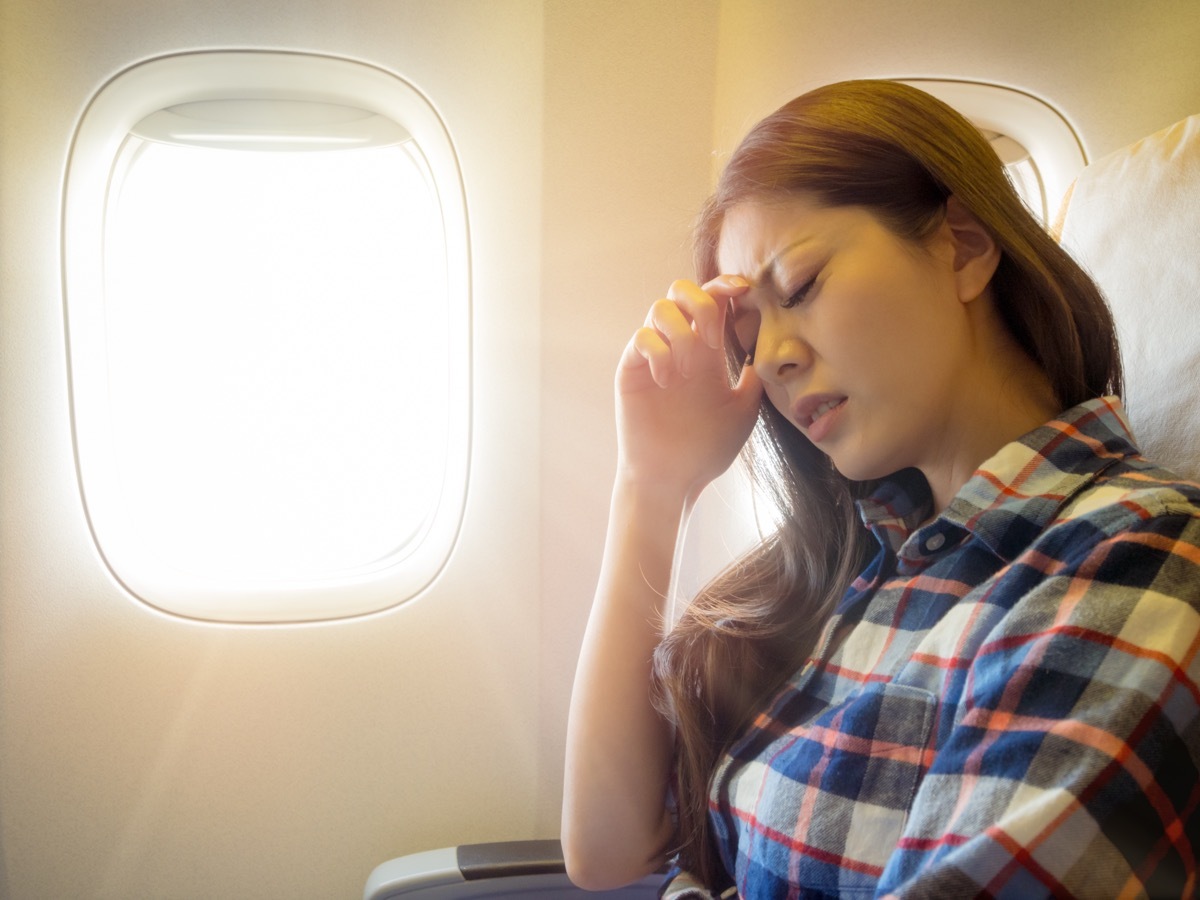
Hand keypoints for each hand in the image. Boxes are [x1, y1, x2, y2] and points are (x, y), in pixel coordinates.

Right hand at [615, 276, 762, 501]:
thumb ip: (753, 377)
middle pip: (682, 289)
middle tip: (712, 340)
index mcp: (707, 352)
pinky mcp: (631, 370)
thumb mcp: (743, 410)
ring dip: (681, 331)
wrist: (673, 479)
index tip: (746, 290)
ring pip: (660, 307)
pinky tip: (667, 379)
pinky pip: (642, 338)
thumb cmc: (706, 449)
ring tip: (688, 369)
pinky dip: (659, 351)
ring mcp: (653, 356)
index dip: (727, 285)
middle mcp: (679, 346)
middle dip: (702, 302)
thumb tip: (771, 347)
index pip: (714, 300)